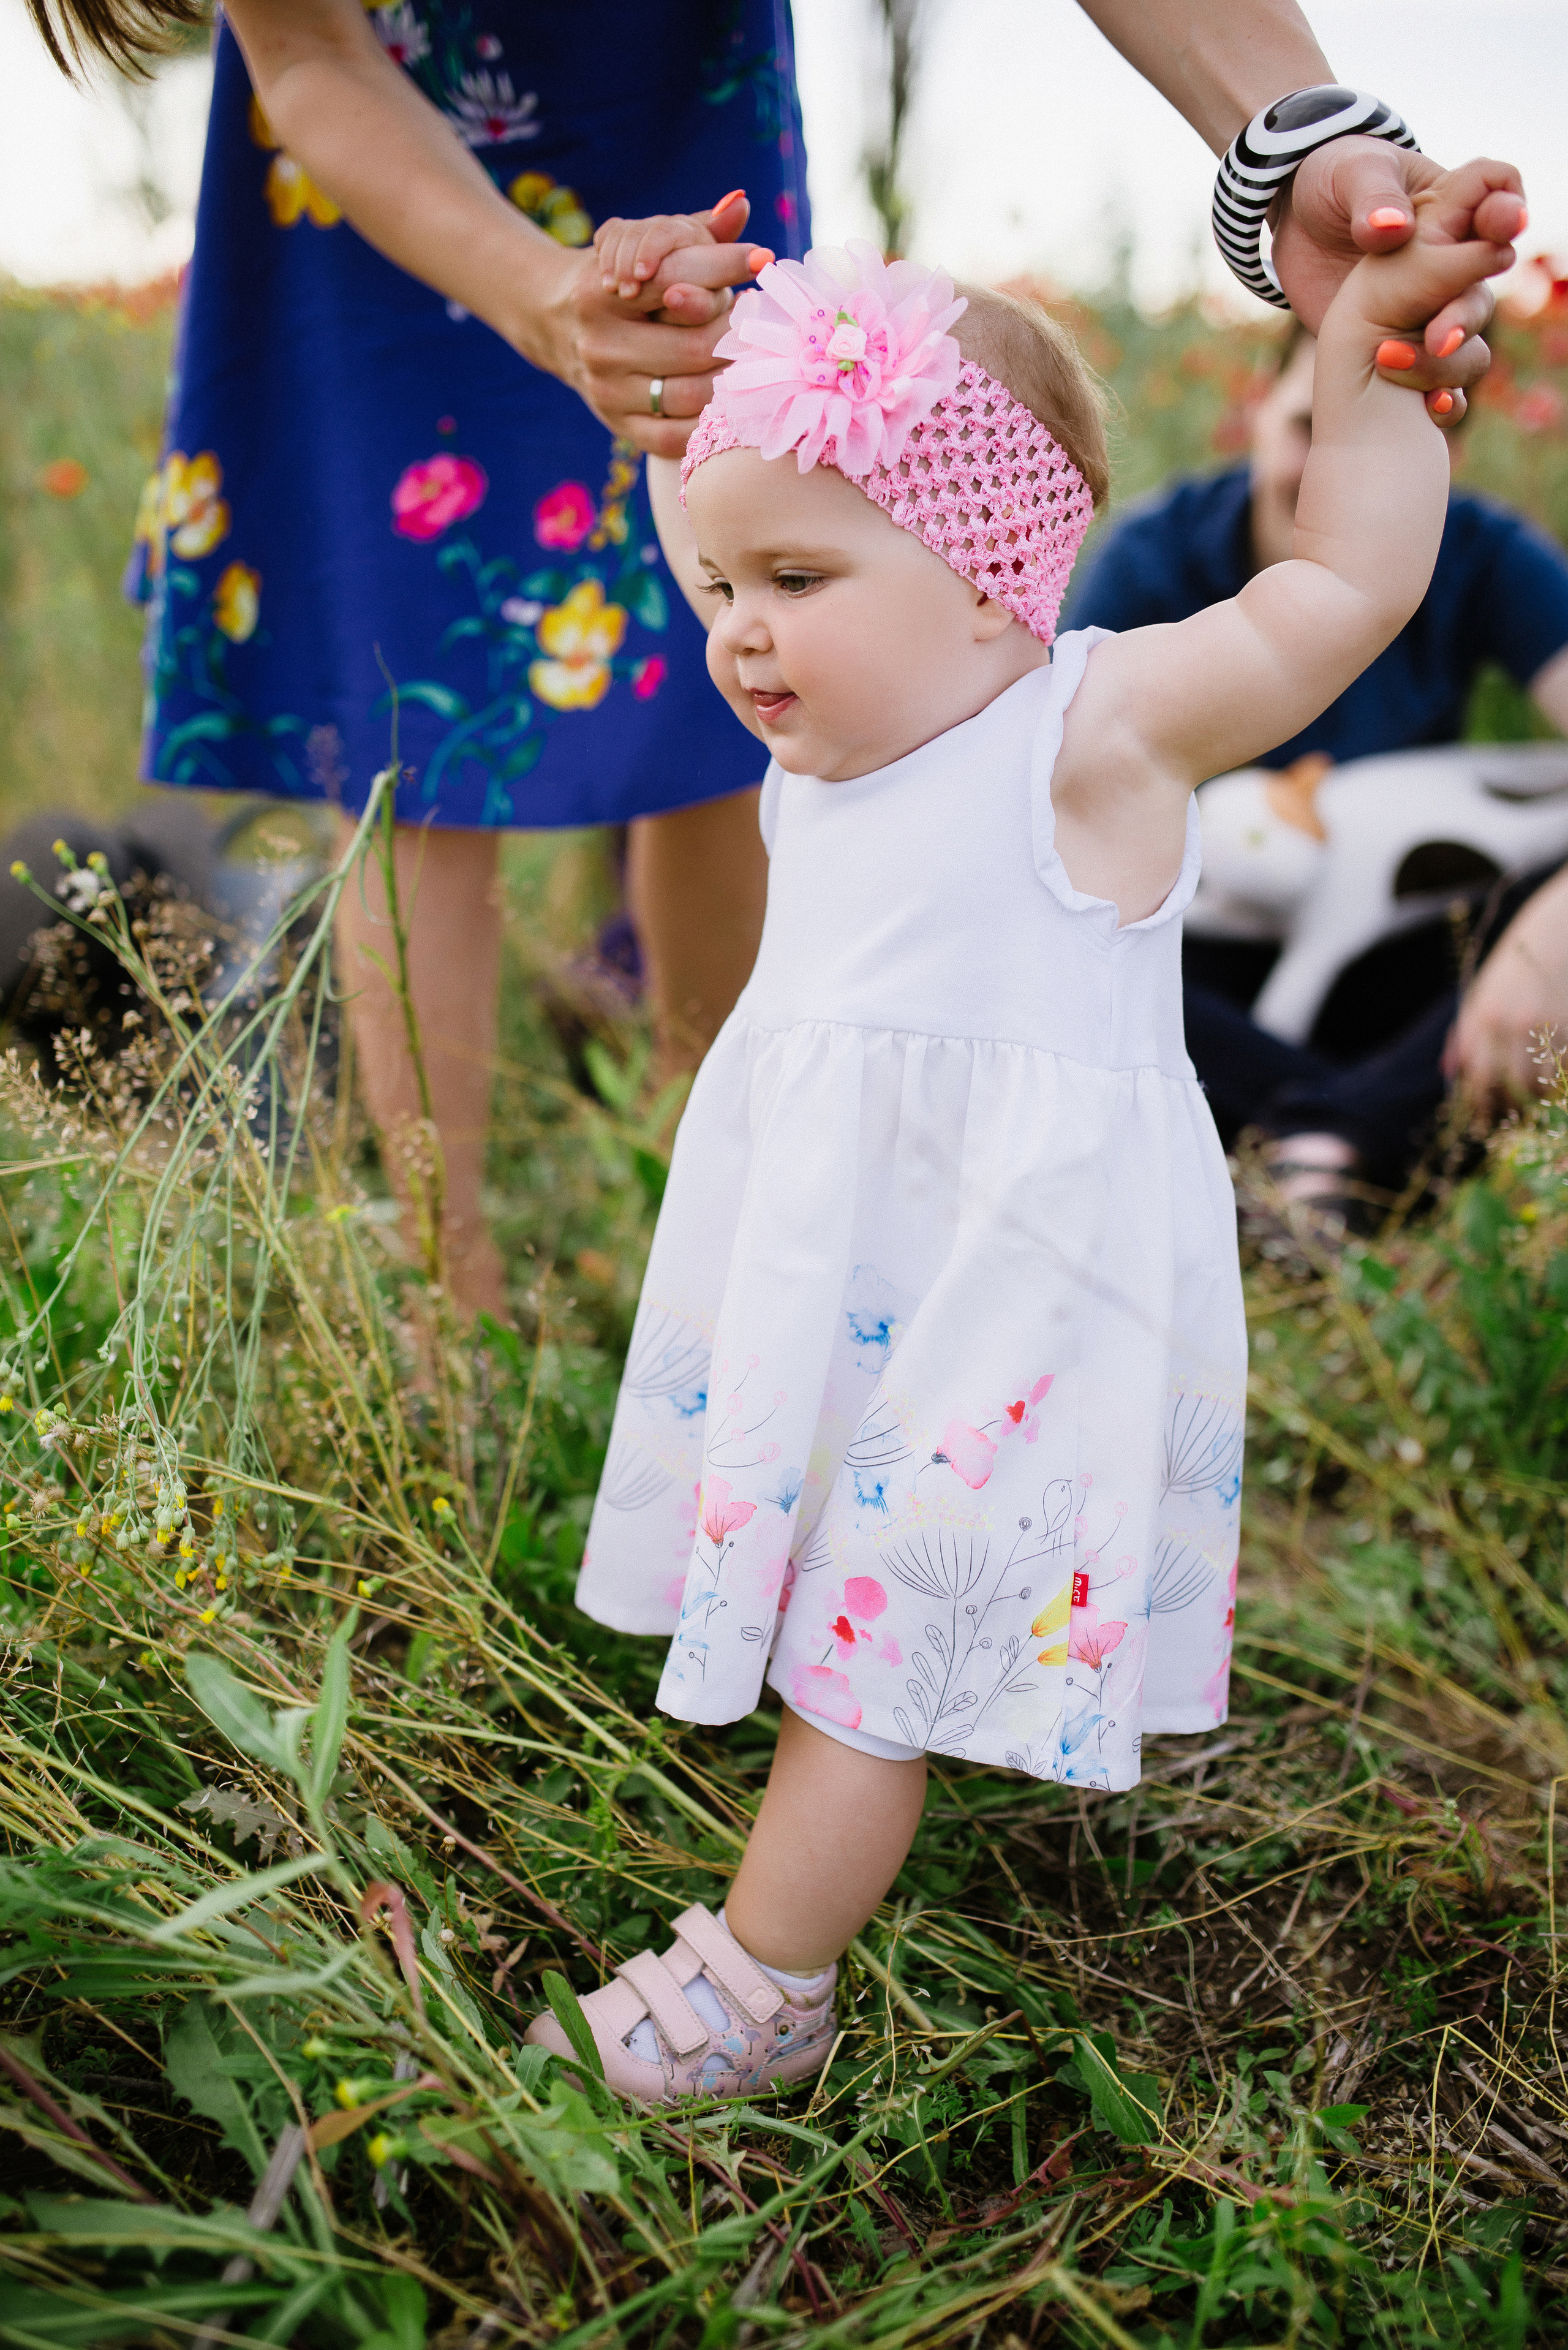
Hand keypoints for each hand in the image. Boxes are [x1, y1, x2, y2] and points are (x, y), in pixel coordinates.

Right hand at [529, 192, 765, 456]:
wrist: (556, 324)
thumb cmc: (621, 279)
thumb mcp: (647, 247)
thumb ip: (696, 230)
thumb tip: (740, 204)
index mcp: (601, 293)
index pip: (675, 278)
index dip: (725, 267)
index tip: (763, 259)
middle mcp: (599, 344)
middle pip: (695, 346)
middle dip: (736, 336)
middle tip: (762, 326)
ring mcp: (608, 391)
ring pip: (691, 395)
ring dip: (732, 381)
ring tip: (754, 362)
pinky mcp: (619, 426)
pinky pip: (675, 438)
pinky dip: (708, 423)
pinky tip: (730, 403)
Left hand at [1273, 139, 1526, 423]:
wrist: (1296, 227)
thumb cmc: (1332, 183)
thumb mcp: (1350, 175)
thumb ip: (1372, 197)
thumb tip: (1390, 229)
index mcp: (1451, 206)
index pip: (1497, 201)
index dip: (1506, 213)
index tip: (1503, 227)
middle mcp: (1453, 261)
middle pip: (1482, 289)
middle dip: (1463, 314)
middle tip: (1439, 336)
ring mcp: (1432, 307)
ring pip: (1466, 341)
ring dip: (1446, 361)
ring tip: (1401, 365)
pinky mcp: (1407, 344)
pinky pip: (1440, 379)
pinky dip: (1441, 394)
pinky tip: (1431, 407)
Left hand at [1443, 869, 1567, 1113]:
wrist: (1566, 918)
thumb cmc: (1524, 953)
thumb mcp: (1486, 986)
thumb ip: (1466, 1030)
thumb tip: (1449, 1071)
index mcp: (1483, 1015)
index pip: (1477, 1079)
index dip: (1483, 1106)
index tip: (1487, 1120)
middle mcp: (1512, 1023)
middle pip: (1510, 1088)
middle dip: (1513, 1108)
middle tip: (1517, 1117)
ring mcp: (1548, 1024)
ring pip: (1544, 1083)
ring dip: (1542, 1098)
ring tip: (1540, 1100)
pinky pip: (1566, 1068)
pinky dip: (1562, 1079)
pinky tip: (1559, 1078)